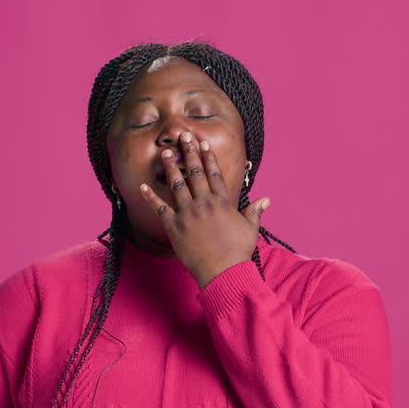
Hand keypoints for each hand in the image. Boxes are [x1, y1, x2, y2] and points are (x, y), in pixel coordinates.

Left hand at [138, 130, 270, 288]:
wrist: (223, 271)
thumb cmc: (238, 252)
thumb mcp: (250, 228)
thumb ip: (254, 211)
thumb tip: (266, 200)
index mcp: (222, 202)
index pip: (213, 174)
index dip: (208, 158)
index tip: (203, 144)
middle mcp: (204, 203)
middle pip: (195, 173)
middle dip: (189, 153)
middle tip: (183, 136)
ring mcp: (188, 214)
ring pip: (177, 185)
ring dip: (171, 167)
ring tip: (166, 152)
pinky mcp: (174, 227)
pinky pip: (159, 209)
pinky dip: (150, 197)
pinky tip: (142, 186)